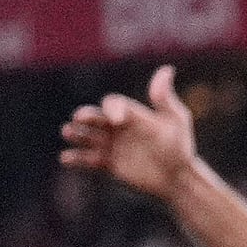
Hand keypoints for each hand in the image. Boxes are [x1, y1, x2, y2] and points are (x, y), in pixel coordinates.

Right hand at [60, 65, 202, 200]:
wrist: (178, 177)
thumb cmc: (180, 146)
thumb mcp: (176, 120)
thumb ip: (164, 98)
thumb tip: (167, 69)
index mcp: (131, 114)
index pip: (114, 104)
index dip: (112, 109)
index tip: (116, 121)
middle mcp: (117, 127)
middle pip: (95, 118)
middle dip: (85, 117)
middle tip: (78, 118)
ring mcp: (111, 145)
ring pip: (88, 137)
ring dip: (76, 134)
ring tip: (67, 132)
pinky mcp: (108, 164)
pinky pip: (88, 160)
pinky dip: (76, 159)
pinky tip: (65, 158)